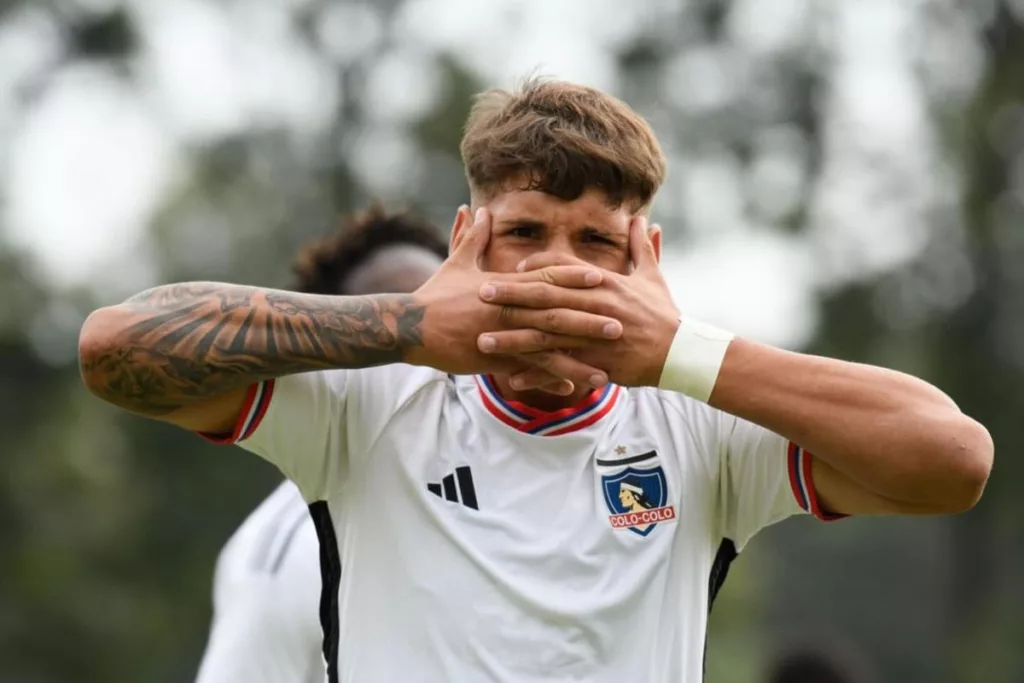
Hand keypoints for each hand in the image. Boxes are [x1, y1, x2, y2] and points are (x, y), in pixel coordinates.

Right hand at [404, 207, 623, 390]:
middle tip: (621, 323)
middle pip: (556, 312)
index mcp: (504, 286)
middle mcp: (507, 309)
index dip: (574, 278)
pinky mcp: (491, 359)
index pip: (546, 279)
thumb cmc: (435, 295)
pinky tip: (573, 387)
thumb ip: (474, 238)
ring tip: (605, 366)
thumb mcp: (456, 263)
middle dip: (589, 319)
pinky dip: (549, 378)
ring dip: (577, 356)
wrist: (410, 326)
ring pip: (546, 346)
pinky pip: (526, 370)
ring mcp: (501, 335)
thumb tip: (481, 210)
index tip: (602, 277)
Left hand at [475, 215, 680, 387]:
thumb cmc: (665, 314)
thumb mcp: (653, 276)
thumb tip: (643, 219)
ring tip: (483, 341)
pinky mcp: (597, 362)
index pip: (562, 268)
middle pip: (545, 297)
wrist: (681, 352)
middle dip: (511, 295)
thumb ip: (641, 247)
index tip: (511, 270)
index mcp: (604, 282)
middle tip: (481, 293)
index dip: (535, 268)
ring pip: (545, 335)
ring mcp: (594, 335)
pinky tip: (510, 379)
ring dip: (512, 338)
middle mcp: (595, 305)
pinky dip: (535, 374)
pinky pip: (559, 368)